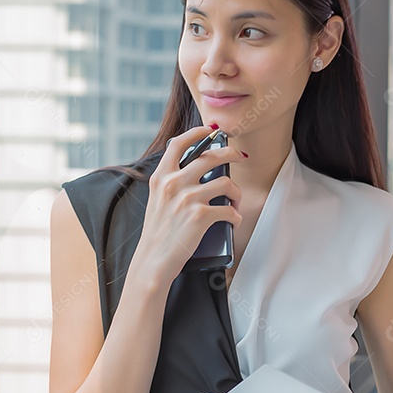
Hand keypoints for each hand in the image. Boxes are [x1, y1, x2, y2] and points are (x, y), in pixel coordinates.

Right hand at [131, 125, 246, 282]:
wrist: (153, 261)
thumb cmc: (159, 233)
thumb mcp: (157, 200)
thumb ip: (172, 183)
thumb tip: (201, 169)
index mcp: (160, 177)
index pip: (178, 144)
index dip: (197, 133)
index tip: (211, 131)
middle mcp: (173, 183)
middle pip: (211, 156)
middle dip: (231, 153)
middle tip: (239, 156)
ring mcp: (187, 198)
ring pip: (226, 183)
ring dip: (237, 193)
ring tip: (235, 203)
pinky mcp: (200, 216)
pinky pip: (229, 210)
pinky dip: (235, 217)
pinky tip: (233, 221)